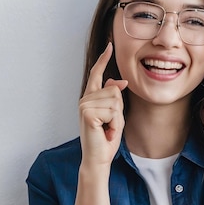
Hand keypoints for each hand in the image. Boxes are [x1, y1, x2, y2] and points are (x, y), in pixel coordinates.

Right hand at [79, 43, 127, 167]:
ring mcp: (84, 105)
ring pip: (115, 101)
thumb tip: (118, 81)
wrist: (99, 159)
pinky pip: (113, 111)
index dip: (103, 60)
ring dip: (117, 119)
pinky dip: (114, 123)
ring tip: (107, 129)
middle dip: (119, 111)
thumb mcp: (115, 116)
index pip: (97, 74)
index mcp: (90, 98)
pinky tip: (105, 132)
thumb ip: (114, 98)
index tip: (110, 46)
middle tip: (109, 126)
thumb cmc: (106, 140)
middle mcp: (85, 99)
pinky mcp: (87, 113)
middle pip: (114, 91)